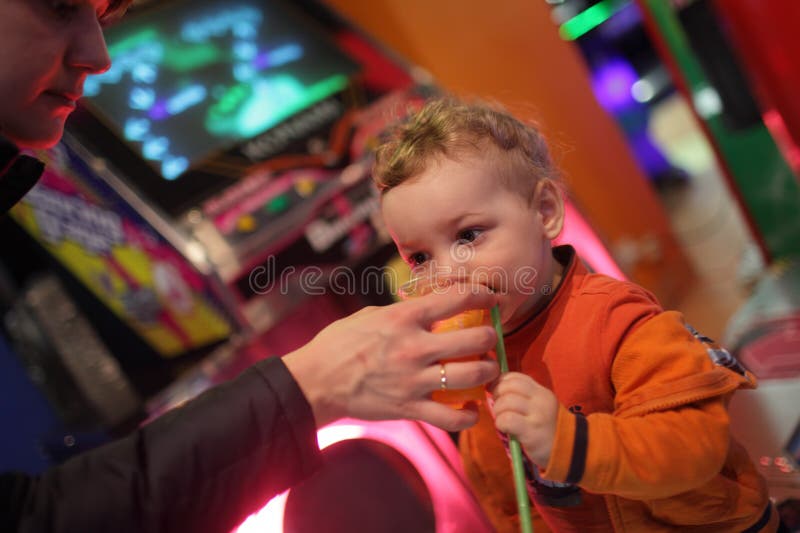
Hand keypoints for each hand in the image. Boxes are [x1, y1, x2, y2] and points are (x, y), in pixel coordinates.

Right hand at [282, 285, 499, 430]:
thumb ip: (402, 312)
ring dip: (488, 371)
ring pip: (472, 376)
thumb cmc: (339, 344)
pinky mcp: (409, 408)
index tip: (492, 297)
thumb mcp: (371, 315)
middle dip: (491, 337)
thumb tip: (426, 307)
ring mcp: (413, 380)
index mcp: (404, 318)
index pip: (456, 298)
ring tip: (487, 369)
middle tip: (490, 339)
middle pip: (475, 339)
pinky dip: (469, 415)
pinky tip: (472, 408)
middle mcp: (414, 348)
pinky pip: (452, 417)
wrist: (314, 382)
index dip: (483, 294)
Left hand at [490, 372, 558, 465]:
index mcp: (541, 392)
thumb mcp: (540, 407)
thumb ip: (524, 397)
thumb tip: (496, 389)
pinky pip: (507, 419)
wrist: (571, 450)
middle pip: (509, 387)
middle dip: (497, 395)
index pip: (515, 377)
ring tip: (503, 420)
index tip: (495, 392)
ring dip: (498, 412)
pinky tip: (506, 429)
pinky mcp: (531, 432)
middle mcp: (540, 400)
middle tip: (498, 407)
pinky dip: (500, 423)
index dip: (500, 382)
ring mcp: (537, 415)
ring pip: (506, 402)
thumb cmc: (549, 429)